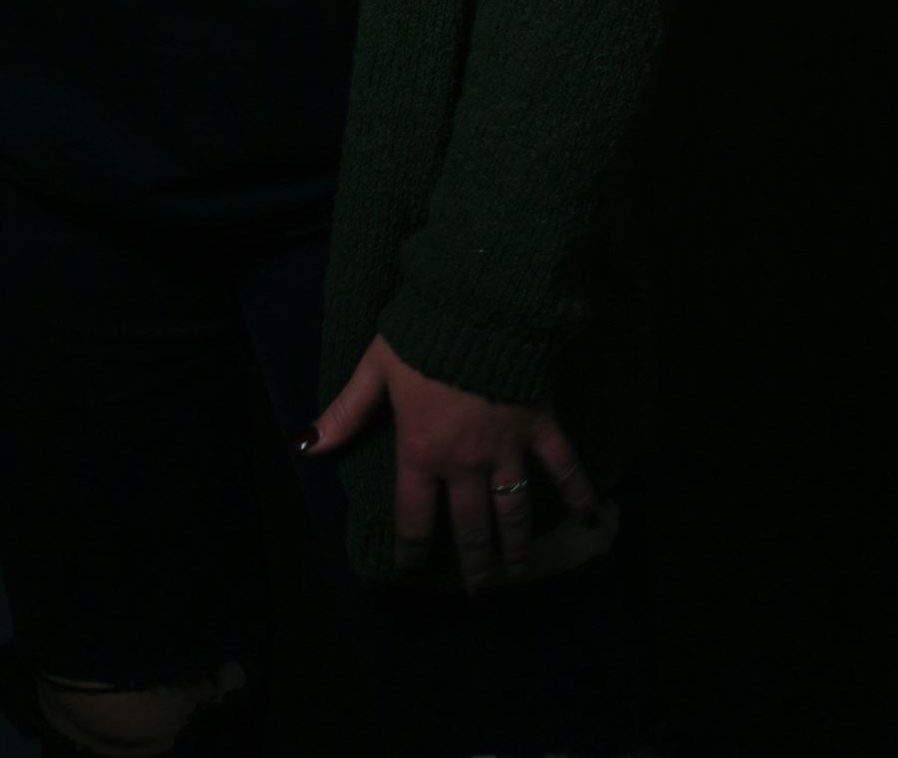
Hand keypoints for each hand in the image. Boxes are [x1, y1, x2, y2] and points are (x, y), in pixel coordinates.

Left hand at [296, 331, 617, 596]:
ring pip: (514, 510)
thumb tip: (306, 446)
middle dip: (472, 564)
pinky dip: (579, 491)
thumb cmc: (421, 335)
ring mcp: (507, 448)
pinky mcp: (540, 425)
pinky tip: (590, 518)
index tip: (412, 569)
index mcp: (423, 451)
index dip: (411, 548)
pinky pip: (563, 465)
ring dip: (516, 547)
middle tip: (478, 591)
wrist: (477, 306)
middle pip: (469, 527)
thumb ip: (345, 411)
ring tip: (518, 574)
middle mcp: (466, 462)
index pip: (413, 516)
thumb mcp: (375, 369)